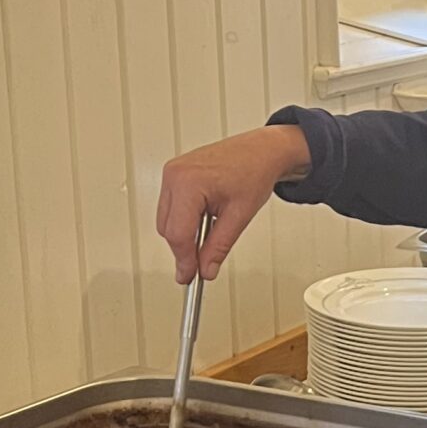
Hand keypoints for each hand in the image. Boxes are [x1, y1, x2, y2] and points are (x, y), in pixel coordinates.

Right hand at [156, 125, 310, 283]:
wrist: (261, 151)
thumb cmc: (254, 171)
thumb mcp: (239, 216)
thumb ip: (219, 247)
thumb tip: (206, 269)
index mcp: (189, 183)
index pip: (179, 234)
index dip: (185, 260)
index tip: (189, 276)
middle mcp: (175, 175)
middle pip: (168, 229)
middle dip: (184, 249)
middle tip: (201, 265)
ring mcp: (172, 172)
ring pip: (165, 220)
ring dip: (183, 235)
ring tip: (210, 233)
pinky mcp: (174, 174)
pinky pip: (169, 207)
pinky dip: (183, 220)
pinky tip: (203, 220)